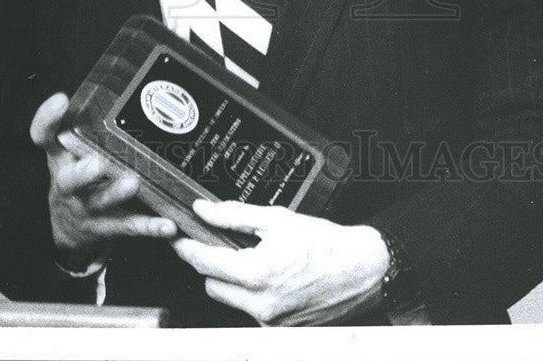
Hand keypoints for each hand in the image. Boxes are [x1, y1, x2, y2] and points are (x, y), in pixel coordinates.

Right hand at [30, 92, 176, 268]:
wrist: (69, 231)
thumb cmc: (76, 178)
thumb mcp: (69, 152)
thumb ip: (83, 124)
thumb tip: (114, 87)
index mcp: (59, 161)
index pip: (45, 138)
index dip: (48, 120)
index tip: (61, 100)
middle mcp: (69, 186)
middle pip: (69, 180)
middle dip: (82, 173)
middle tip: (96, 163)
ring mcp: (88, 208)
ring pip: (101, 202)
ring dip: (115, 193)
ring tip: (133, 183)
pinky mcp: (110, 226)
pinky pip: (130, 226)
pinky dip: (149, 226)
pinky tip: (168, 225)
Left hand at [173, 200, 388, 325]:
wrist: (363, 270)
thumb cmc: (326, 243)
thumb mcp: (278, 219)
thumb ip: (234, 215)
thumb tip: (204, 210)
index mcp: (257, 274)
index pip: (203, 263)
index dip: (186, 247)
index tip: (179, 237)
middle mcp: (260, 305)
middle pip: (211, 285)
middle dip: (212, 263)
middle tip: (223, 242)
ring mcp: (269, 322)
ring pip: (230, 299)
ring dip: (232, 280)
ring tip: (256, 258)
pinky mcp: (278, 331)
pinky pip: (250, 310)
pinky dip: (252, 293)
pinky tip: (272, 276)